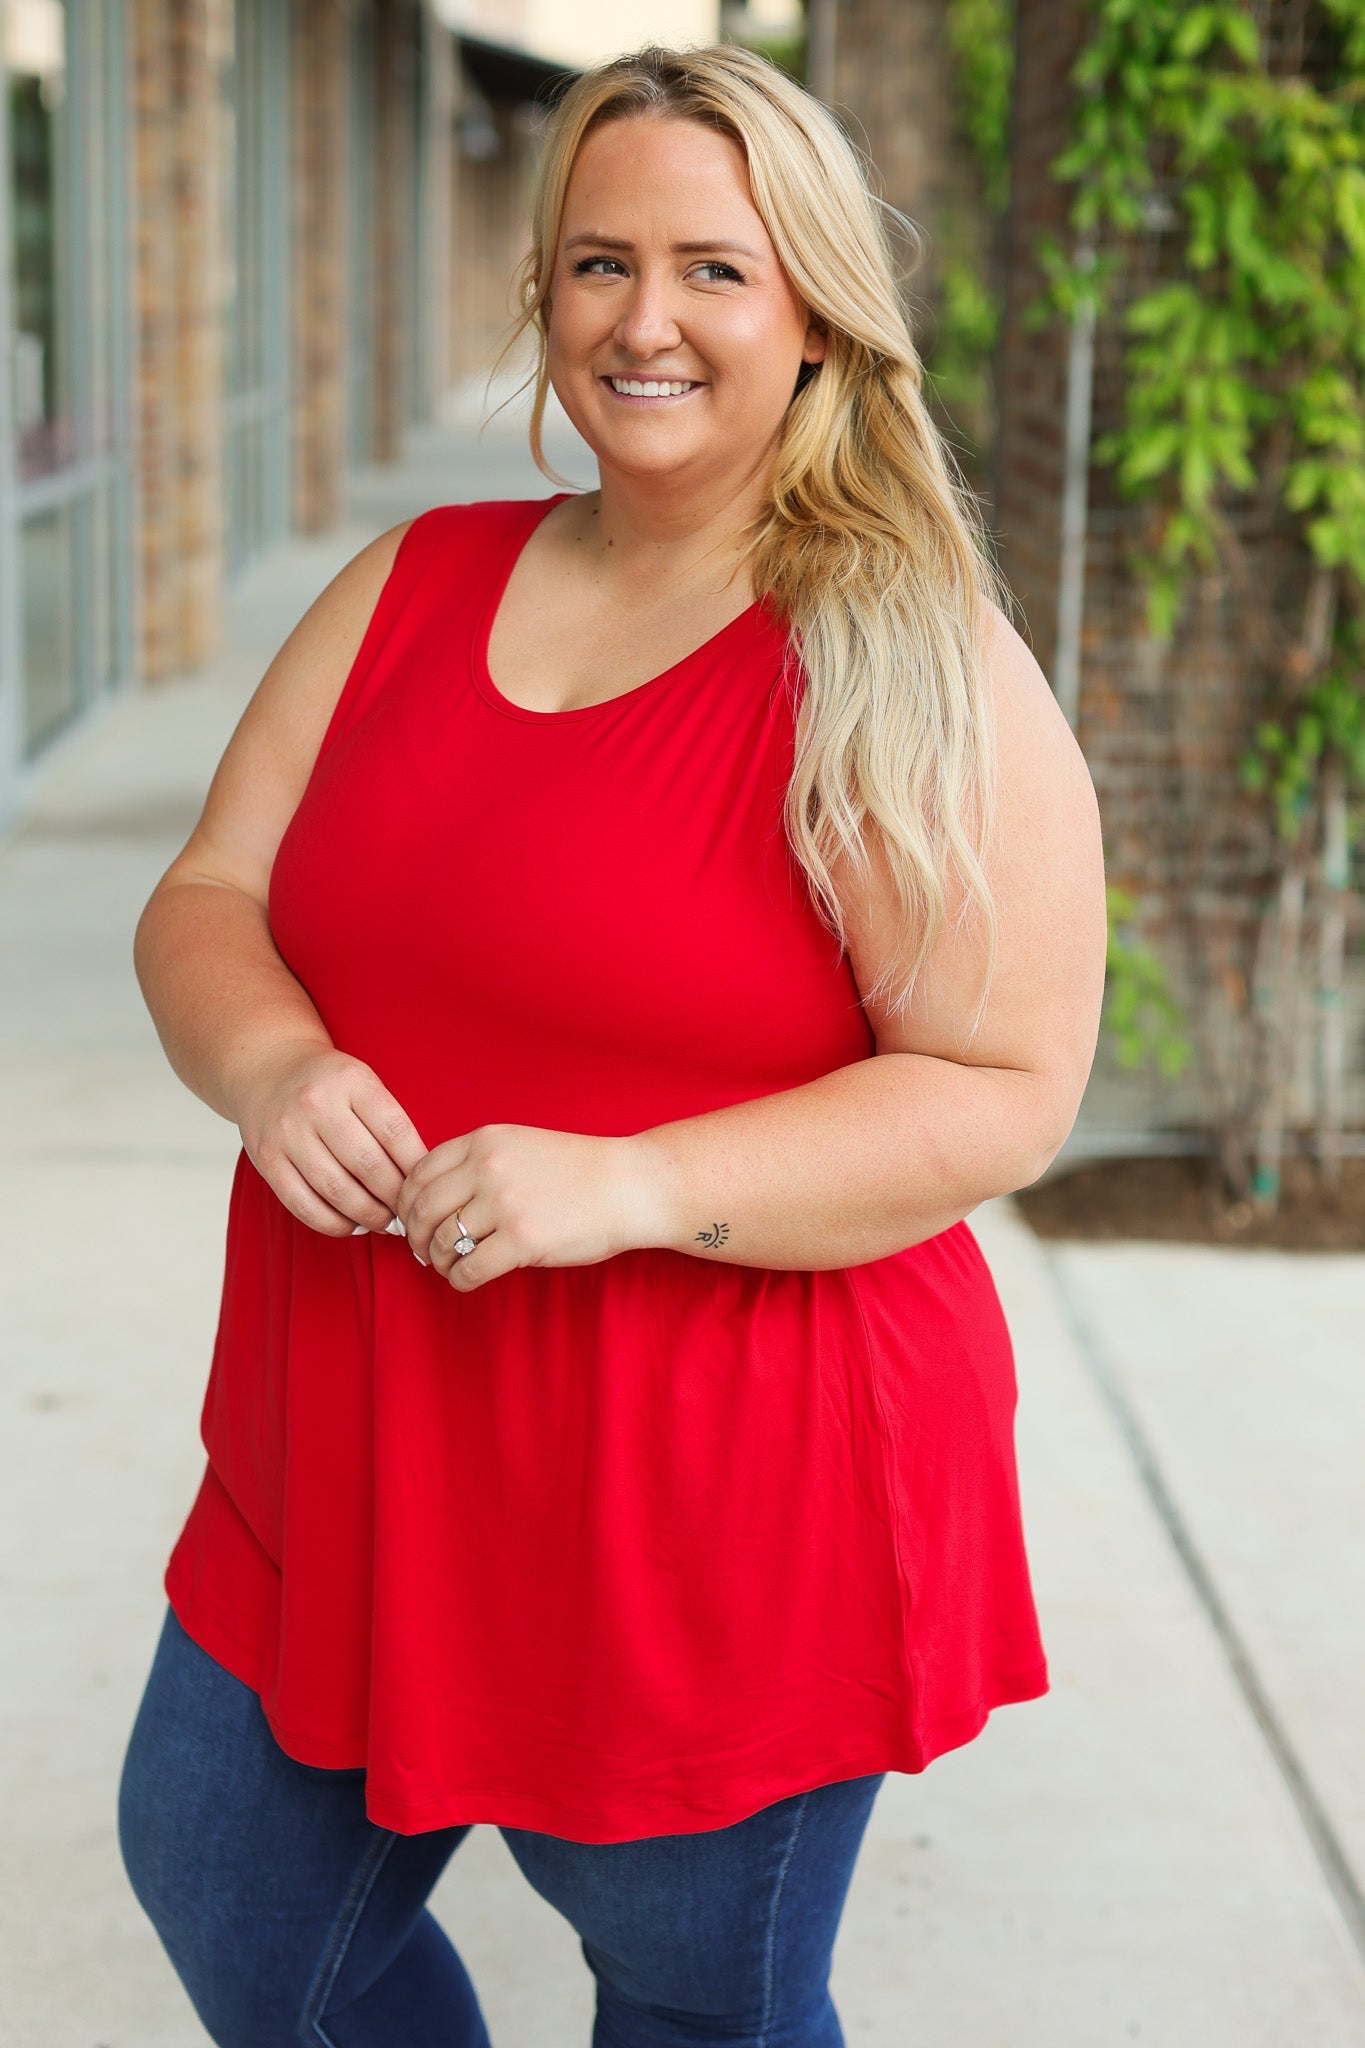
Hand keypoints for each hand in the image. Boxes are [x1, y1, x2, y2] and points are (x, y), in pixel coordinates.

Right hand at [232, 1039, 426, 1236]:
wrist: (266, 1067)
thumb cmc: (327, 1082)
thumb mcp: (362, 1081)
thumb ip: (387, 1120)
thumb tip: (417, 1178)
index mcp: (351, 1081)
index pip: (395, 1132)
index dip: (415, 1168)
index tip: (426, 1186)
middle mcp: (316, 1104)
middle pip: (368, 1166)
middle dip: (394, 1198)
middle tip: (408, 1212)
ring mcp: (288, 1133)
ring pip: (336, 1190)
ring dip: (367, 1216)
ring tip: (384, 1223)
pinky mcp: (266, 1159)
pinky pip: (303, 1204)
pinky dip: (332, 1223)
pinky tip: (351, 1225)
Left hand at [397, 1123, 666, 1291]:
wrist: (629, 1186)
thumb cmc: (578, 1171)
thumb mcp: (521, 1146)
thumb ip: (478, 1162)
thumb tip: (431, 1200)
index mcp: (484, 1141)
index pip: (419, 1172)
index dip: (406, 1202)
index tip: (411, 1220)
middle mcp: (487, 1167)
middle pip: (422, 1208)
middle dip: (415, 1236)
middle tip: (422, 1251)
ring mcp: (504, 1204)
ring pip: (442, 1241)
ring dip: (437, 1260)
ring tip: (448, 1266)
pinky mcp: (521, 1240)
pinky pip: (468, 1268)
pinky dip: (458, 1279)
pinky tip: (466, 1279)